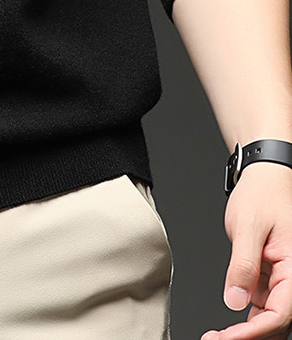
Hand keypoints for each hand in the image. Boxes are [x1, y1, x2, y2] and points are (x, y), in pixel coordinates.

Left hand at [201, 162, 291, 339]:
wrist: (264, 176)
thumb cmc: (262, 194)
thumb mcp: (248, 226)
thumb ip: (242, 264)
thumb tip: (234, 300)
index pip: (279, 313)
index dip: (254, 331)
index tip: (228, 337)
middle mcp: (291, 278)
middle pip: (275, 322)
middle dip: (248, 336)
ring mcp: (280, 280)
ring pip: (269, 319)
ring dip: (246, 332)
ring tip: (216, 337)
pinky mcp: (267, 278)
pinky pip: (261, 307)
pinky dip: (245, 320)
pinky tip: (225, 328)